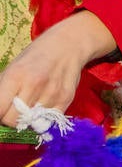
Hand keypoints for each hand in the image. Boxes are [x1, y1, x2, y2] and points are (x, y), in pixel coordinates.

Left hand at [0, 12, 114, 126]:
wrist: (69, 45)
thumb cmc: (36, 56)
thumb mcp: (13, 67)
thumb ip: (3, 89)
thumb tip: (0, 109)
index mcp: (15, 76)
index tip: (2, 110)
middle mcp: (34, 85)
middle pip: (14, 120)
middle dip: (11, 118)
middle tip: (15, 109)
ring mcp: (52, 93)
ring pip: (32, 122)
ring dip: (30, 117)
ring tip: (32, 102)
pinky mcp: (66, 99)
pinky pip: (49, 119)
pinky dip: (45, 116)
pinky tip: (45, 102)